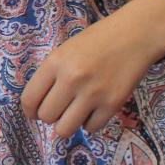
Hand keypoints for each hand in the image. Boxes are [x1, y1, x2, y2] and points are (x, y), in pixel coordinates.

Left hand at [20, 12, 161, 139]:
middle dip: (51, 115)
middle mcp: (71, 79)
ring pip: (65, 129)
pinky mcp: (113, 104)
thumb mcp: (64, 51)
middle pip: (46, 117)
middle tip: (60, 108)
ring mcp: (93, 93)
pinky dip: (90, 123)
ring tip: (75, 112)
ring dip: (68, 124)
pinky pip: (91, 128)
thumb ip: (50, 76)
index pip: (29, 99)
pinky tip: (94, 109)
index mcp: (55, 63)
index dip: (29, 111)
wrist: (135, 35)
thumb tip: (37, 107)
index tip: (34, 113)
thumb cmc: (97, 41)